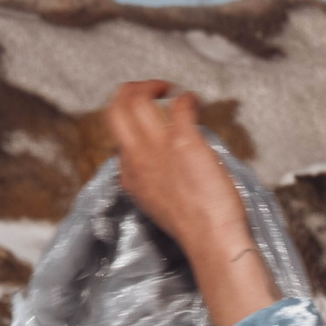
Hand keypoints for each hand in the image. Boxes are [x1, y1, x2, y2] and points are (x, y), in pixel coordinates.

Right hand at [105, 81, 276, 325]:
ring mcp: (157, 147)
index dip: (134, 127)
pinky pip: (178, 104)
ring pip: (136, 99)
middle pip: (114, 110)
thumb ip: (152, 185)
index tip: (151, 124)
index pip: (120, 140)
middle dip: (128, 91)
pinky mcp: (182, 140)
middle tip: (149, 90)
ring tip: (170, 89)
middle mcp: (136, 157)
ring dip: (153, 86)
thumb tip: (164, 169)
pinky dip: (187, 98)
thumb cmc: (194, 229)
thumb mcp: (157, 207)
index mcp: (130, 176)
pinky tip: (195, 101)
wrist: (211, 239)